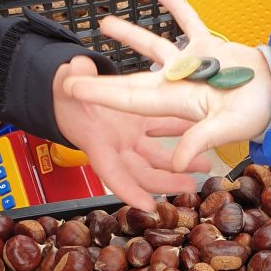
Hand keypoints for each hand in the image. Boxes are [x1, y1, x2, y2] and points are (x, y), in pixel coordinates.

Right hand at [53, 55, 210, 211]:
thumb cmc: (65, 95)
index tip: (147, 205)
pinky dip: (183, 131)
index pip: (111, 172)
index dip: (128, 190)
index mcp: (97, 142)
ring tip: (205, 165)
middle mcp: (118, 146)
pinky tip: (201, 130)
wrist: (72, 94)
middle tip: (189, 186)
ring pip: (158, 156)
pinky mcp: (142, 124)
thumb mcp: (66, 86)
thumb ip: (73, 77)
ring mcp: (132, 137)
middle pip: (142, 171)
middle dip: (165, 181)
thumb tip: (77, 66)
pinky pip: (165, 129)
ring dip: (181, 162)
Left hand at [63, 0, 270, 175]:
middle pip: (132, 78)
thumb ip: (200, 140)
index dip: (99, 92)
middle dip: (103, 78)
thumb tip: (179, 163)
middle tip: (72, 68)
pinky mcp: (212, 49)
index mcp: (177, 101)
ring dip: (130, 35)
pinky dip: (178, 10)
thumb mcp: (228, 127)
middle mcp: (179, 84)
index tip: (71, 89)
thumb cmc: (258, 112)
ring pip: (154, 47)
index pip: (128, 97)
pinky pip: (190, 25)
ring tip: (105, 22)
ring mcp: (194, 66)